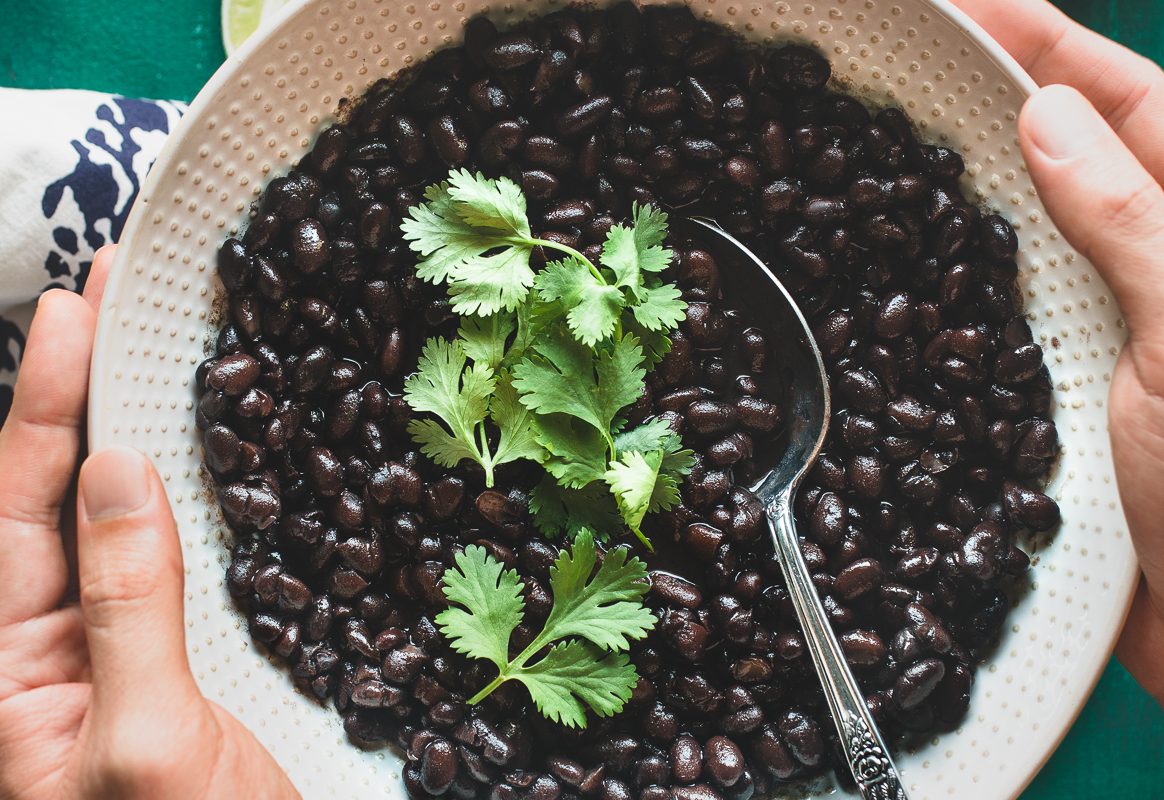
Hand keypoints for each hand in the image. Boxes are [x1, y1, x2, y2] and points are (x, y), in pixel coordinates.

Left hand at [0, 246, 298, 797]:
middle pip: (53, 502)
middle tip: (99, 299)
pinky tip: (200, 452)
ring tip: (139, 348)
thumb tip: (115, 475)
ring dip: (130, 433)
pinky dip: (190, 494)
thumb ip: (124, 606)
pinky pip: (177, 559)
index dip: (37, 410)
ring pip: (119, 521)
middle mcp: (56, 654)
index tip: (66, 317)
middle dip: (71, 396)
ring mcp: (122, 655)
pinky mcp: (185, 661)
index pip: (12, 516)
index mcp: (11, 677)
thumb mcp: (144, 740)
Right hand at [953, 0, 1163, 703]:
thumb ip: (1133, 219)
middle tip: (912, 61)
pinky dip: (953, 286)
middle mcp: (1154, 269)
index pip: (1129, 101)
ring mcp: (1109, 330)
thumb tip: (1052, 115)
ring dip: (966, 186)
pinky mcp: (1065, 392)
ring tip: (893, 142)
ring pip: (1025, 232)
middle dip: (998, 94)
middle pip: (1071, 153)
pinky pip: (998, 317)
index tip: (972, 1)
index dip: (1050, 40)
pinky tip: (907, 270)